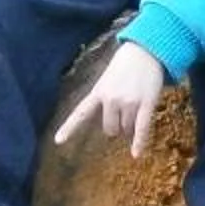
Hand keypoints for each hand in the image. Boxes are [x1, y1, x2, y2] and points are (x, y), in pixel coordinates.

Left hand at [52, 43, 168, 157]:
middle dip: (116, 127)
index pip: (80, 113)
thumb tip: (113, 126)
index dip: (69, 128)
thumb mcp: (107, 79)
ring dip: (131, 128)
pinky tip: (137, 155)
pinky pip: (142, 128)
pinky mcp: (146, 104)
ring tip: (137, 110)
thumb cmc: (126, 65)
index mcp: (98, 92)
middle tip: (124, 114)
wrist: (146, 49)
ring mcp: (129, 102)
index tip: (58, 142)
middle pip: (110, 129)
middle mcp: (111, 99)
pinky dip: (139, 143)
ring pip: (126, 130)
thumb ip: (105, 99)